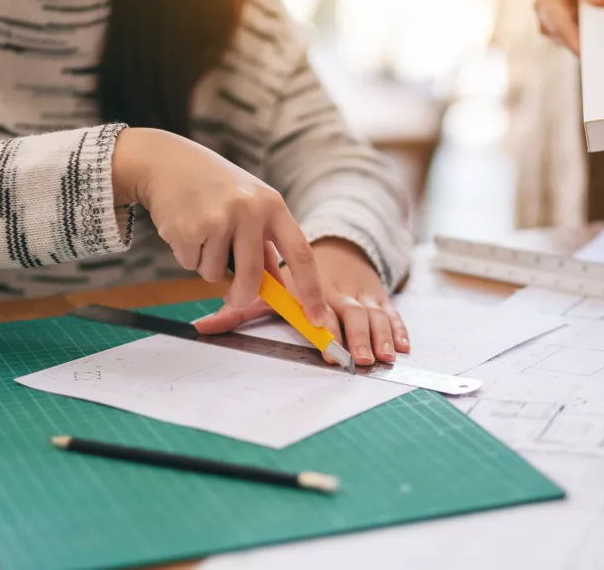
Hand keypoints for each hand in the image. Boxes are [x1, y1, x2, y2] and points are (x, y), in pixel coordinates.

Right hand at [111, 127, 325, 324]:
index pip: (301, 254)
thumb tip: (280, 287)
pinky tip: (185, 227)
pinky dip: (187, 255)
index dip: (312, 290)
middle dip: (242, 296)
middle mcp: (249, 210)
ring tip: (201, 232)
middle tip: (234, 299)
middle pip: (253, 277)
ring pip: (215, 274)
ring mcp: (219, 219)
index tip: (317, 318)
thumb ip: (264, 243)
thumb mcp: (249, 204)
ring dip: (206, 264)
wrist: (166, 161)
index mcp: (272, 205)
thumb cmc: (215, 187)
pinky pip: (191, 265)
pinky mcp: (189, 229)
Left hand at [194, 238, 410, 366]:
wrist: (330, 244)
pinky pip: (393, 314)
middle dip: (358, 336)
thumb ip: (237, 309)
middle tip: (359, 358)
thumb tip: (202, 326)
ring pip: (376, 314)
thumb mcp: (268, 288)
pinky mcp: (379, 299)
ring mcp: (363, 294)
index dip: (323, 320)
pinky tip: (402, 346)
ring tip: (383, 357)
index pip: (321, 301)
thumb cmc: (292, 270)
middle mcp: (341, 289)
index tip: (324, 341)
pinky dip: (399, 329)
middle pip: (353, 311)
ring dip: (381, 336)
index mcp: (315, 283)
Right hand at [531, 0, 603, 55]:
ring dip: (593, 38)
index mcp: (545, 1)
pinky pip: (579, 40)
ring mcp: (552, 29)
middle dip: (592, 43)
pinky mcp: (562, 33)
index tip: (596, 56)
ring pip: (575, 43)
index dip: (579, 45)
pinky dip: (592, 35)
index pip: (562, 29)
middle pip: (570, 41)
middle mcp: (545, 20)